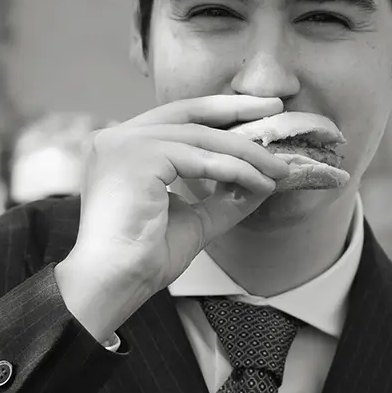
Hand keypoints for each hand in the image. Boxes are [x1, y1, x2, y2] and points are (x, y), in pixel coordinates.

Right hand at [54, 95, 301, 339]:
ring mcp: (123, 143)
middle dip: (236, 111)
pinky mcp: (136, 155)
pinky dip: (235, 170)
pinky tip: (259, 182)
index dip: (218, 113)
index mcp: (121, 149)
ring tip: (276, 170)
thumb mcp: (193, 219)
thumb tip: (261, 181)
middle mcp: (116, 138)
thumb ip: (221, 196)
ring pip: (200, 137)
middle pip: (187, 115)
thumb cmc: (142, 259)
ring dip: (246, 154)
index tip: (256, 112)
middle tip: (275, 110)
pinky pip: (199, 157)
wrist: (115, 282)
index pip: (176, 119)